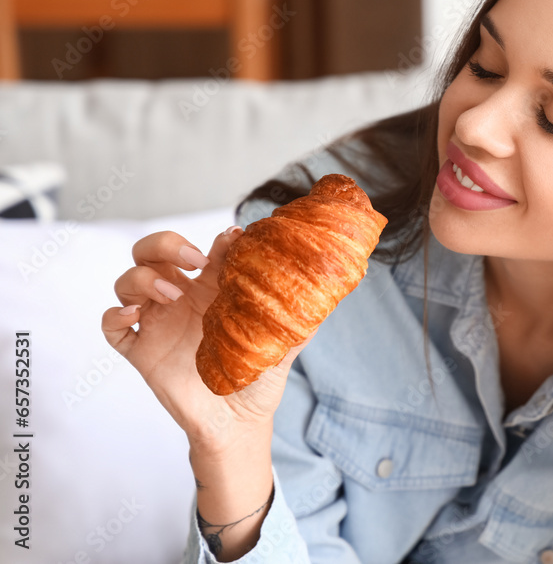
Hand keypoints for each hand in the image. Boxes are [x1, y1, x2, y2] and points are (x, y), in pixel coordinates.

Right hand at [101, 225, 314, 453]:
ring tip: (171, 295)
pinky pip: (112, 326)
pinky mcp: (142, 351)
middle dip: (166, 244)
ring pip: (130, 280)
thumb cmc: (258, 380)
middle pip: (155, 252)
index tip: (233, 242)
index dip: (215, 240)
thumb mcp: (284, 347)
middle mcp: (184, 299)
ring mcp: (158, 322)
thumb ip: (298, 320)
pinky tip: (133, 316)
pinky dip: (114, 314)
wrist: (237, 425)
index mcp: (216, 289)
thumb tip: (327, 293)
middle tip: (193, 261)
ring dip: (144, 277)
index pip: (207, 249)